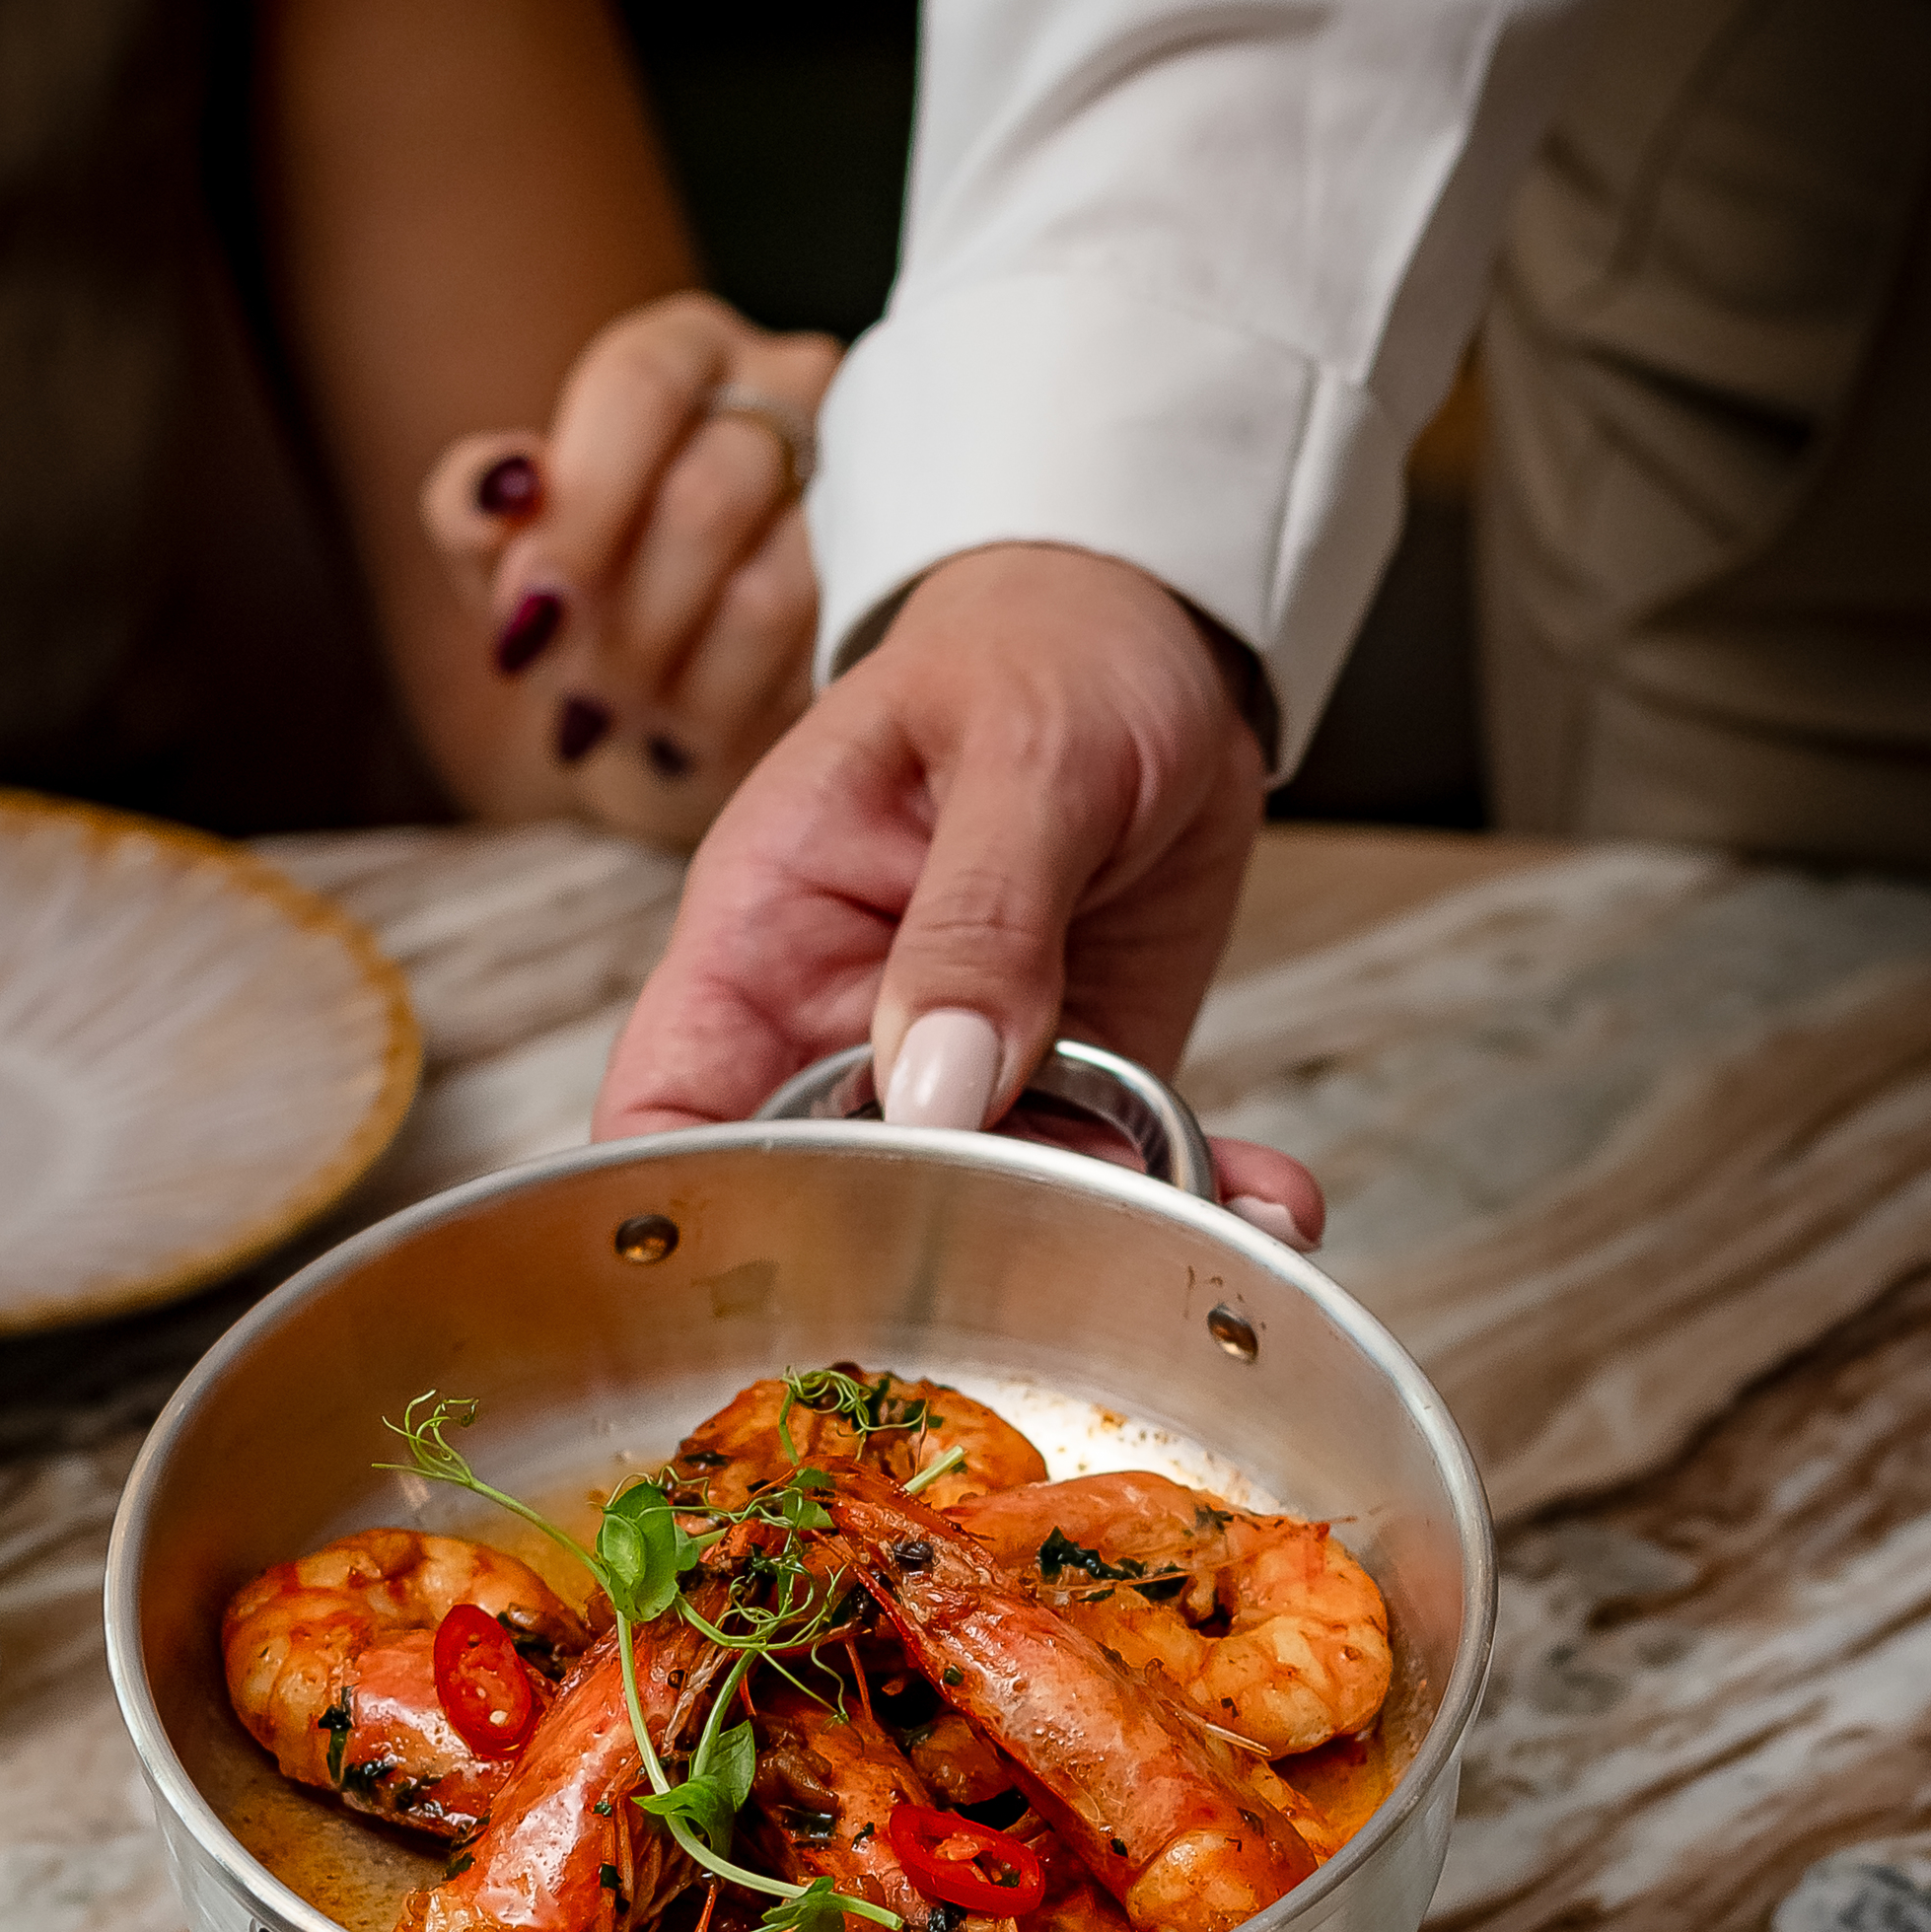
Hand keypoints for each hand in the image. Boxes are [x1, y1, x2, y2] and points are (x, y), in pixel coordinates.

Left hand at [421, 292, 836, 842]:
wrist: (666, 708)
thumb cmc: (589, 602)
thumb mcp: (503, 555)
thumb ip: (470, 509)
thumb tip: (501, 486)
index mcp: (684, 354)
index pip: (639, 387)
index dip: (582, 507)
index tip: (527, 613)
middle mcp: (790, 394)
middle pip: (709, 498)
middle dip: (624, 620)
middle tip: (574, 694)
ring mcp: (861, 495)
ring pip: (769, 595)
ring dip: (672, 682)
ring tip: (622, 719)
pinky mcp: (894, 604)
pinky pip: (808, 674)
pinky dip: (725, 719)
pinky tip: (681, 736)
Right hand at [592, 543, 1324, 1244]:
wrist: (1159, 631)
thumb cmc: (1043, 646)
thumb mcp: (1017, 753)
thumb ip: (977, 920)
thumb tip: (934, 1086)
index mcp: (761, 942)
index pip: (662, 1118)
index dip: (681, 1221)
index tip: (762, 1298)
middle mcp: (840, 1033)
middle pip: (822, 1209)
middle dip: (919, 1274)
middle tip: (1032, 1300)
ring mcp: (961, 1075)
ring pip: (988, 1223)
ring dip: (1095, 1254)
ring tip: (1199, 1253)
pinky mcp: (1072, 1089)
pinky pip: (1117, 1182)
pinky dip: (1195, 1208)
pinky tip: (1268, 1205)